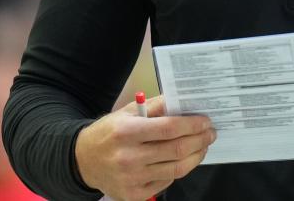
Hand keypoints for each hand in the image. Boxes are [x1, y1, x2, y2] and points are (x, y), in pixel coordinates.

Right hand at [74, 95, 215, 199]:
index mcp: (126, 132)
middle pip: (176, 150)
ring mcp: (131, 179)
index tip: (206, 121)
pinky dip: (178, 170)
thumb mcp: (128, 112)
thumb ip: (156, 106)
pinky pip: (166, 182)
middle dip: (199, 140)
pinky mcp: (134, 195)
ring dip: (195, 156)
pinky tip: (182, 159)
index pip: (169, 128)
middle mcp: (128, 158)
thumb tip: (185, 102)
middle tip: (210, 133)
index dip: (192, 125)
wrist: (83, 161)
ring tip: (202, 146)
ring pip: (176, 169)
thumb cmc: (110, 132)